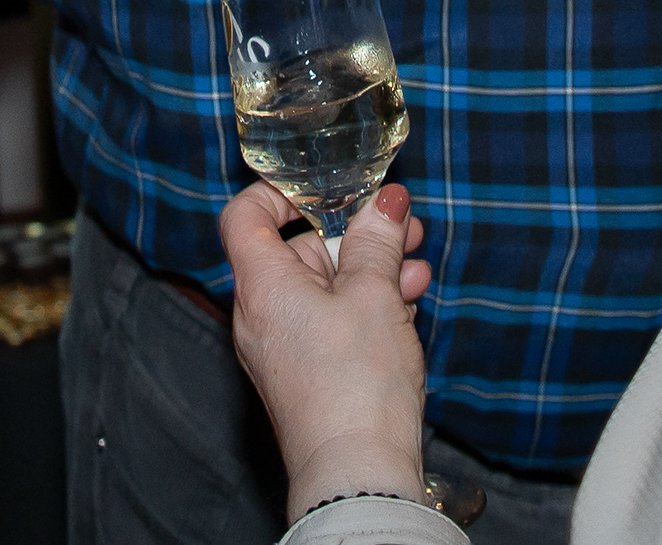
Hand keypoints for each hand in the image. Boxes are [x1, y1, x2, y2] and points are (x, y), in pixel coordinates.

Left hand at [221, 182, 434, 518]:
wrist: (356, 473)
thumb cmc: (356, 384)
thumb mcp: (375, 297)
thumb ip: (377, 243)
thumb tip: (384, 202)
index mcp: (262, 285)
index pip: (245, 217)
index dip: (278, 193)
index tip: (322, 188)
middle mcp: (260, 316)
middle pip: (296, 253)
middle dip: (353, 235)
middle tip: (400, 226)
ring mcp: (282, 350)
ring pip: (322, 291)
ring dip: (369, 273)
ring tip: (416, 268)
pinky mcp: (306, 377)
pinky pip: (329, 326)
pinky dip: (364, 309)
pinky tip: (407, 308)